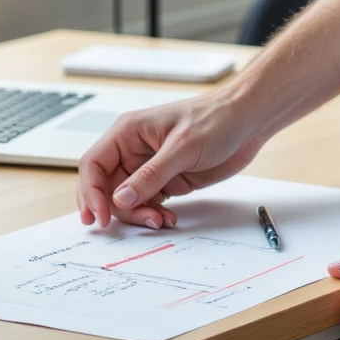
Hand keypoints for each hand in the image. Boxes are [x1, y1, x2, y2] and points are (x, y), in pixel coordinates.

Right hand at [76, 90, 257, 229]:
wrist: (248, 121)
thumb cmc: (216, 119)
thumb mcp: (183, 147)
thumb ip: (150, 175)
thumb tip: (120, 199)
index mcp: (128, 132)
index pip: (93, 164)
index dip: (90, 193)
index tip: (100, 217)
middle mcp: (133, 150)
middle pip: (107, 188)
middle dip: (119, 209)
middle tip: (144, 220)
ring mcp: (149, 167)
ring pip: (126, 200)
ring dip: (139, 215)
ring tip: (162, 220)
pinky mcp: (165, 180)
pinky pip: (147, 204)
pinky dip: (153, 215)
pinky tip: (169, 218)